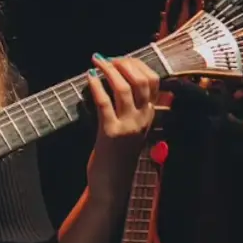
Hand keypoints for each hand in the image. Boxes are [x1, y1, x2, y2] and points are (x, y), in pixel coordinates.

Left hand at [84, 53, 160, 194]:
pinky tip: (88, 79)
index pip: (154, 81)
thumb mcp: (132, 128)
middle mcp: (143, 119)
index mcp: (150, 115)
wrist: (112, 183)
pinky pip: (105, 103)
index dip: (137, 64)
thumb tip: (117, 80)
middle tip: (107, 59)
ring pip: (124, 89)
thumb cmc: (117, 154)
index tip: (121, 58)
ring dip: (109, 71)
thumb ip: (131, 108)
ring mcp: (129, 126)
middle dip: (123, 63)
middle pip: (141, 80)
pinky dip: (96, 87)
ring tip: (97, 63)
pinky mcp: (111, 133)